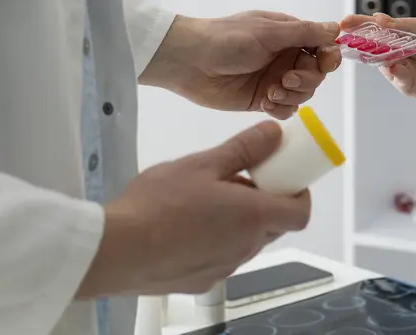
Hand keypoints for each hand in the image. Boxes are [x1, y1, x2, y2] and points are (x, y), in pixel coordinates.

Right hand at [77, 120, 310, 297]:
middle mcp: (244, 248)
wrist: (115, 250)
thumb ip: (243, 149)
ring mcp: (224, 269)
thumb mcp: (203, 164)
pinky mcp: (201, 282)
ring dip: (239, 221)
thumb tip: (274, 133)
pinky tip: (186, 225)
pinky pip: (221, 257)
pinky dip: (216, 240)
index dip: (299, 193)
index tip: (285, 175)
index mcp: (252, 217)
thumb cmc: (158, 206)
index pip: (300, 212)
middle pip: (273, 225)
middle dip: (265, 201)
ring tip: (205, 199)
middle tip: (239, 179)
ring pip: (246, 241)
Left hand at [142, 11, 341, 119]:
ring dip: (292, 95)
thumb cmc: (226, 39)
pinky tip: (265, 103)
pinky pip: (285, 109)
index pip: (322, 46)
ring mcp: (273, 78)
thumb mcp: (268, 32)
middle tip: (285, 79)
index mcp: (288, 35)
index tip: (324, 62)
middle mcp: (284, 56)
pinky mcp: (262, 99)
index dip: (327, 56)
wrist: (188, 62)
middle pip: (316, 74)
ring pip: (303, 94)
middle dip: (306, 79)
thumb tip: (336, 27)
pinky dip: (281, 108)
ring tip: (270, 91)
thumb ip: (304, 32)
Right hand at [339, 13, 415, 99]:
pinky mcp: (408, 85)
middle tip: (346, 37)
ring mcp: (399, 69)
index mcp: (396, 35)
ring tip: (370, 48)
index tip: (344, 22)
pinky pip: (397, 78)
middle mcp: (393, 52)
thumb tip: (379, 19)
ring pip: (381, 63)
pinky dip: (395, 72)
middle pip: (370, 47)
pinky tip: (395, 65)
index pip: (372, 28)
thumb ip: (403, 26)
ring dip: (375, 56)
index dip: (358, 24)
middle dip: (357, 42)